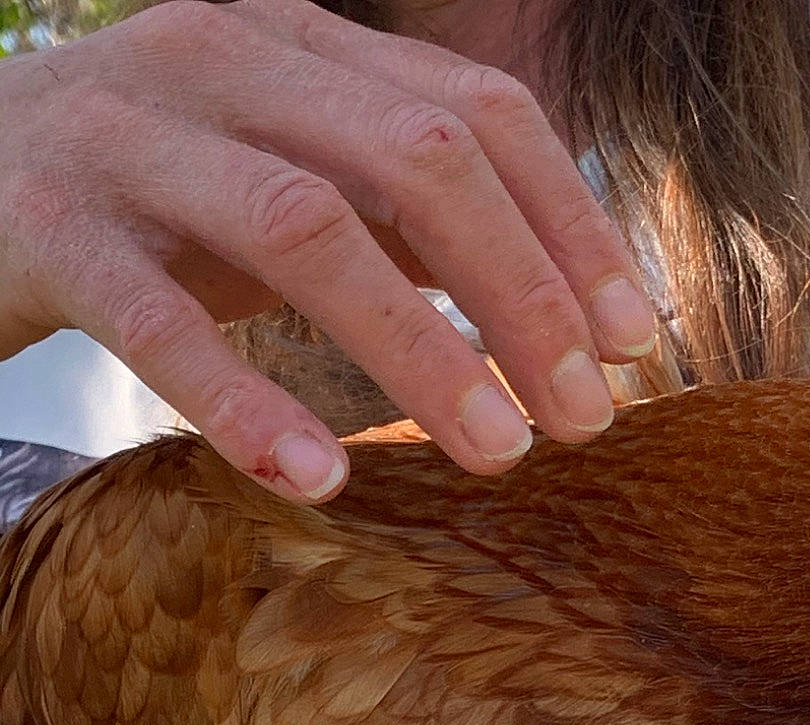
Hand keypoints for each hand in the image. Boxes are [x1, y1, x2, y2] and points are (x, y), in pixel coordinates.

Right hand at [0, 0, 655, 499]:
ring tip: (497, 453)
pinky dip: (245, 402)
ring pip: (305, 227)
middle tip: (585, 419)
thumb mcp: (297, 178)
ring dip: (420, 349)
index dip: (570, 227)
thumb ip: (413, 220)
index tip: (635, 342)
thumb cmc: (159, 198)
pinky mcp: (48, 229)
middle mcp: (225, 60)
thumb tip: (572, 314)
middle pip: (415, 160)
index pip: (477, 114)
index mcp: (305, 44)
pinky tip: (317, 480)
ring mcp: (130, 136)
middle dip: (520, 294)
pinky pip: (157, 322)